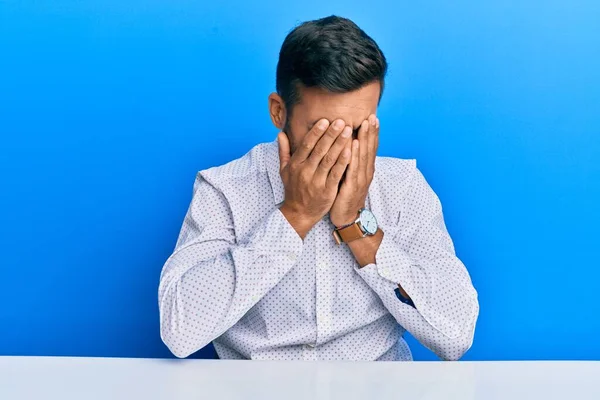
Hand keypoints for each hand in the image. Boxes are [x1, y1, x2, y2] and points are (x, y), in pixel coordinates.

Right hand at [278, 118, 352, 238]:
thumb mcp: (284, 171)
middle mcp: (305, 172)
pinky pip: (336, 173)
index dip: (316, 132)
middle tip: (341, 121)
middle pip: (319, 150)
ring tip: (348, 131)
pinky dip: (343, 161)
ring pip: (329, 159)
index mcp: (295, 165)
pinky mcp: (327, 190)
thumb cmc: (293, 189)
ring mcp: (316, 181)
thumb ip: (284, 151)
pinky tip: (350, 150)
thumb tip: (280, 134)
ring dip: (339, 144)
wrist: (298, 213)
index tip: (325, 120)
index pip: (306, 145)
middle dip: (331, 134)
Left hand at [329, 114, 378, 227]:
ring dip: (364, 138)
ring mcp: (361, 179)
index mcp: (365, 169)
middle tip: (372, 116)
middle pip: (369, 148)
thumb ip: (351, 161)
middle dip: (371, 132)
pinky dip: (354, 154)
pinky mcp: (352, 186)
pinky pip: (353, 167)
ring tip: (365, 124)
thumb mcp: (349, 176)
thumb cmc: (345, 194)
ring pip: (363, 155)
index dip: (372, 133)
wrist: (346, 216)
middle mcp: (366, 172)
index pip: (370, 148)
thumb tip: (349, 144)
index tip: (373, 117)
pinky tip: (353, 143)